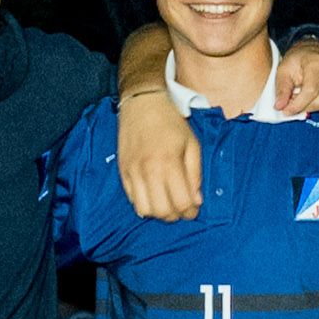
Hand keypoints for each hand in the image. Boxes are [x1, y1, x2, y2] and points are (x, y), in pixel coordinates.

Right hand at [117, 81, 205, 222]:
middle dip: (176, 215)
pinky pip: (132, 199)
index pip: (181, 203)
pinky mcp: (122, 171)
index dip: (190, 211)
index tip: (194, 208)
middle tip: (182, 207)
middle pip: (162, 211)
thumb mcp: (192, 145)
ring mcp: (132, 172)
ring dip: (159, 212)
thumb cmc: (171, 123)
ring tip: (167, 202)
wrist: (142, 103)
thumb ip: (195, 175)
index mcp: (169, 164)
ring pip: (145, 210)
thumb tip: (196, 201)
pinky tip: (154, 194)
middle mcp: (148, 171)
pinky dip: (144, 203)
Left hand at [273, 37, 318, 117]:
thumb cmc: (298, 61)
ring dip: (318, 108)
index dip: (297, 105)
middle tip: (296, 103)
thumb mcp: (284, 71)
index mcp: (318, 62)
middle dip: (306, 107)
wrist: (315, 50)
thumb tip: (280, 107)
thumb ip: (282, 89)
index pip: (311, 91)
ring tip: (310, 97)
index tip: (286, 111)